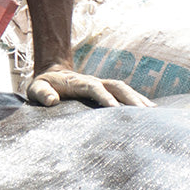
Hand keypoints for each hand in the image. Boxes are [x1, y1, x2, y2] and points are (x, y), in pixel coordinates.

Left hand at [24, 63, 154, 107]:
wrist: (51, 75)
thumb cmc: (43, 86)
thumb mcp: (35, 89)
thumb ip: (42, 94)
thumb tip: (52, 100)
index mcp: (77, 82)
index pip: (94, 88)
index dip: (104, 97)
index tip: (114, 109)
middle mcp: (94, 81)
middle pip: (116, 86)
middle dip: (130, 98)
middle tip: (144, 113)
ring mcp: (102, 85)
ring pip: (124, 89)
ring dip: (138, 99)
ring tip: (154, 114)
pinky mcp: (107, 91)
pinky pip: (125, 93)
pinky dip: (138, 100)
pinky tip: (151, 111)